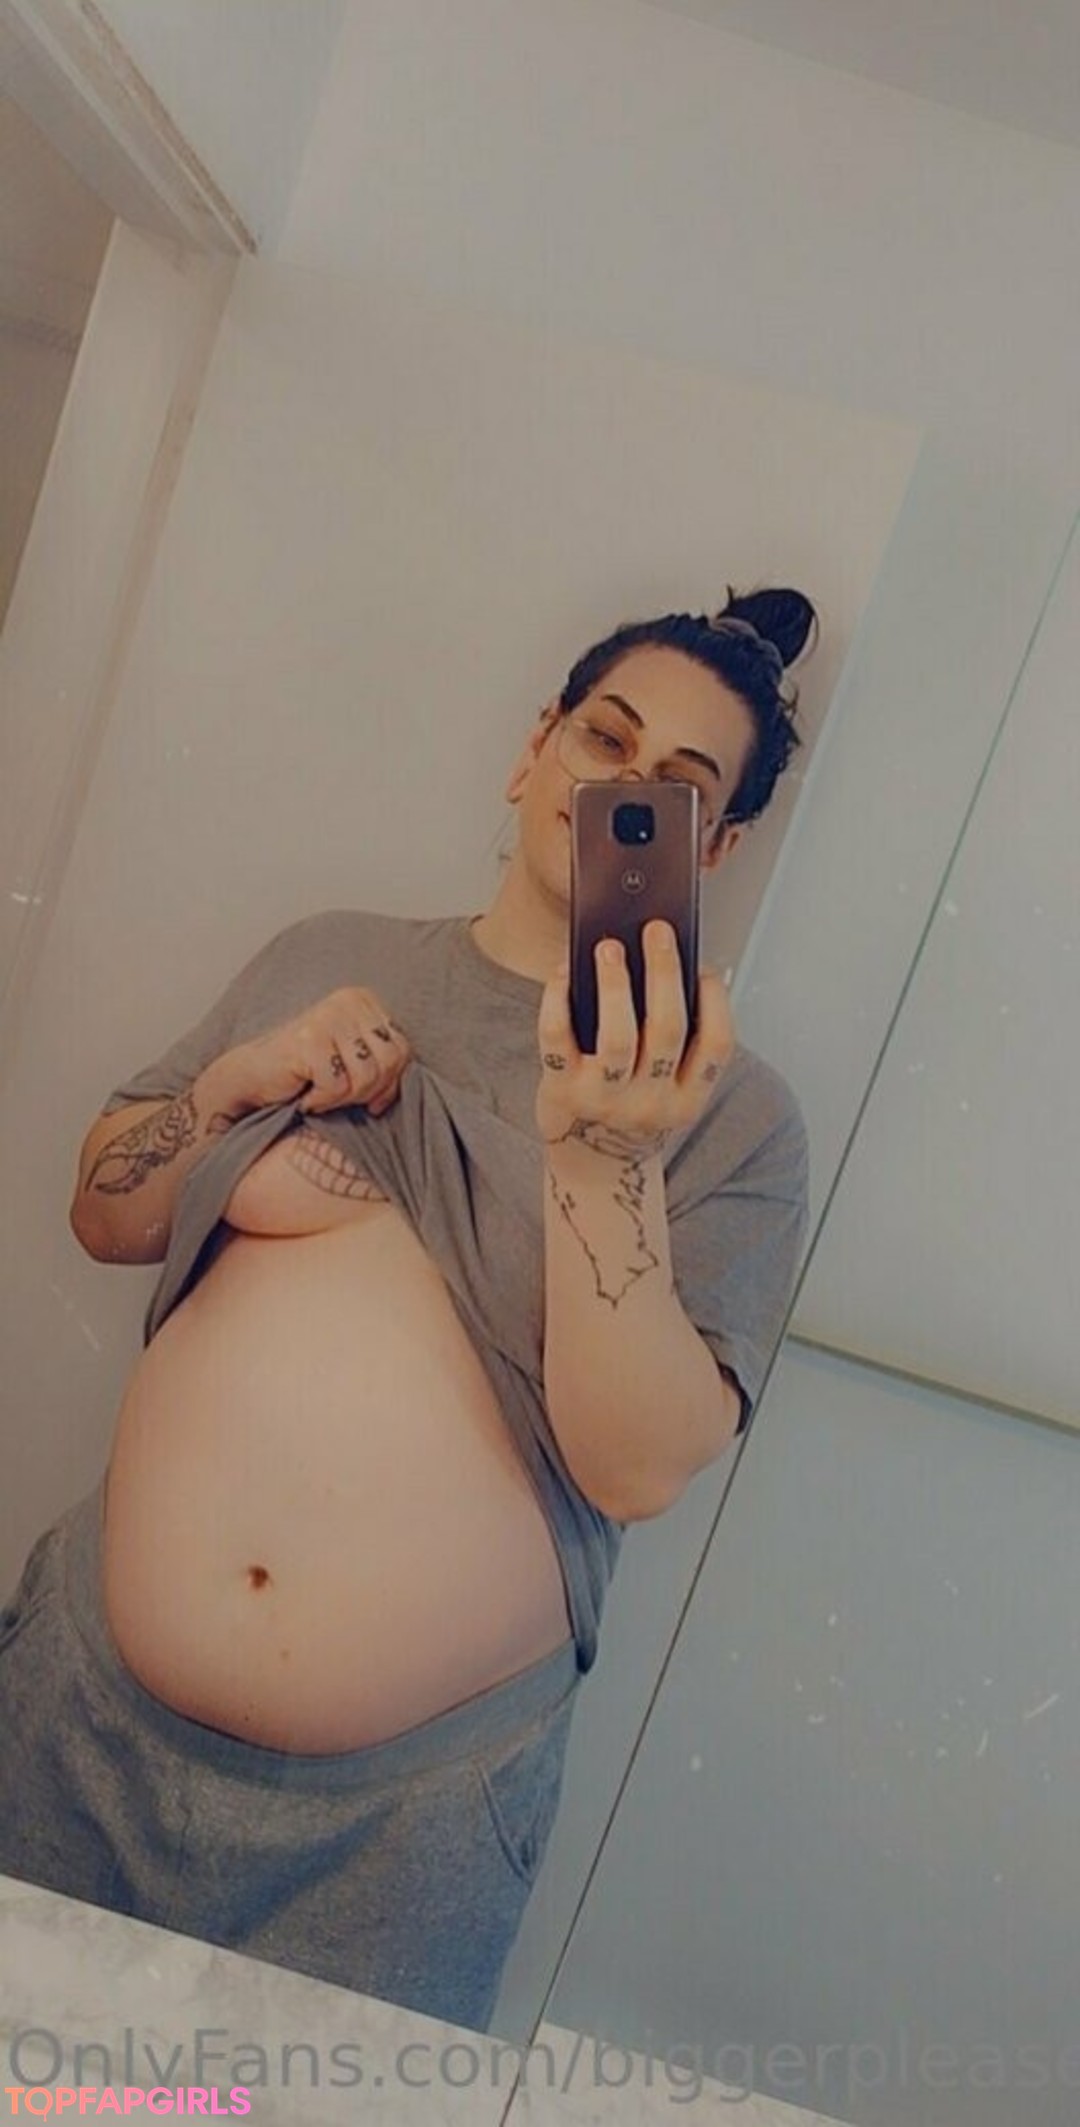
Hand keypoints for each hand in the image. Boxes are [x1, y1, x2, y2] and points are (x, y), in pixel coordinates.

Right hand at [227, 988, 411, 1117]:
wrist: (254, 1077)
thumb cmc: (306, 1072)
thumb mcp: (354, 1062)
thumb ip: (383, 1066)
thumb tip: (395, 1091)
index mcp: (363, 1000)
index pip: (403, 1050)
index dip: (389, 1084)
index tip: (367, 1097)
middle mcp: (348, 1001)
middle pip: (388, 1064)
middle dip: (366, 1092)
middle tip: (339, 1095)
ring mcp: (328, 1017)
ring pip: (365, 1078)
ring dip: (342, 1099)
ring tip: (321, 1093)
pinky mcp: (309, 1039)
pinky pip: (337, 1086)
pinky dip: (322, 1102)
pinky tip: (306, 1095)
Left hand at [535, 921, 734, 1150]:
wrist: (593, 1162)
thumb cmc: (634, 1106)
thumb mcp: (669, 1087)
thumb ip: (677, 1042)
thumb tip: (668, 965)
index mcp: (688, 1100)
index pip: (717, 1047)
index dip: (716, 1003)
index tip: (706, 967)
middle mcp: (651, 1105)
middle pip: (666, 1030)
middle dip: (664, 974)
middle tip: (657, 931)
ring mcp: (605, 1102)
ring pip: (617, 1037)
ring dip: (615, 985)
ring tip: (609, 947)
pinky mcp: (563, 1093)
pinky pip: (558, 1041)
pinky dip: (558, 1001)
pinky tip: (563, 973)